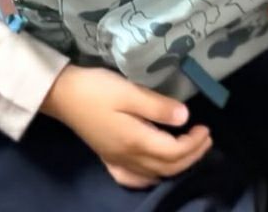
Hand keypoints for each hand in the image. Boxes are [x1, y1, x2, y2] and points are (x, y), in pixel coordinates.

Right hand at [40, 65, 212, 187]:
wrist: (62, 94)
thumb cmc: (97, 89)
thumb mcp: (129, 92)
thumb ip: (157, 106)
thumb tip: (185, 117)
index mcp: (136, 141)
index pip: (175, 152)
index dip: (194, 143)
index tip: (205, 127)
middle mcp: (128, 157)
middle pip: (168, 166)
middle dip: (192, 155)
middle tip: (205, 138)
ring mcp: (116, 160)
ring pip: (154, 174)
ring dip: (176, 165)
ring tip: (189, 149)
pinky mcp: (107, 157)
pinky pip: (133, 178)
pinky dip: (150, 177)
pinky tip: (154, 170)